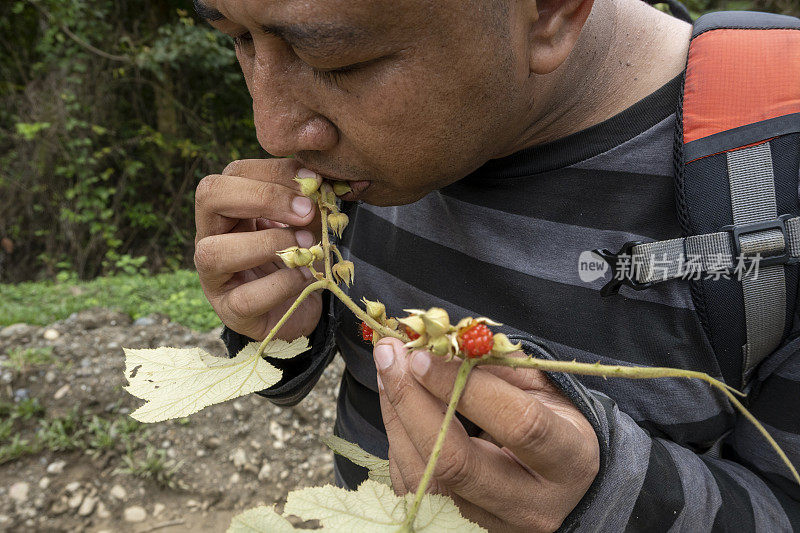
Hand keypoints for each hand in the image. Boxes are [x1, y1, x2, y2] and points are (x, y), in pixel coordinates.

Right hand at [194, 159, 323, 341]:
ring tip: (307, 245)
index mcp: (227, 209)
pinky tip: (307, 275)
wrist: (300, 309)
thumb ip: (306, 202)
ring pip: (214, 252)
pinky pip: (246, 297)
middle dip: (263, 198)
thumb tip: (316, 184)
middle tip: (306, 211)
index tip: (313, 182)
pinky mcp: (230, 311)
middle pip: (209, 197)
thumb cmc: (298, 257)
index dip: (273, 172)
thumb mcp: (304, 223)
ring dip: (268, 243)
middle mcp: (210, 237)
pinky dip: (282, 284)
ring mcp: (213, 276)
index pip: (234, 174)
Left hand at [373, 337, 598, 532]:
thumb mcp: (543, 388)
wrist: (558, 484)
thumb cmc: (553, 423)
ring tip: (387, 371)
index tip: (423, 354)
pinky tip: (396, 406)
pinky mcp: (457, 530)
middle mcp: (532, 505)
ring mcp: (492, 526)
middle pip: (457, 461)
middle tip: (390, 355)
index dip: (463, 386)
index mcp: (569, 461)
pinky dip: (397, 441)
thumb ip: (498, 366)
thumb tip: (440, 344)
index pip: (517, 423)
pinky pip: (412, 489)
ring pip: (426, 479)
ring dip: (396, 418)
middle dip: (413, 402)